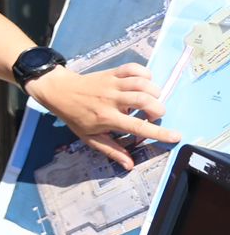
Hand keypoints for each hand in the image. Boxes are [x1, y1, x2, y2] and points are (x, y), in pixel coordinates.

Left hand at [27, 63, 180, 169]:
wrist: (59, 91)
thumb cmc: (75, 116)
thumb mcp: (89, 137)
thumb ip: (111, 150)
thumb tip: (129, 165)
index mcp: (107, 118)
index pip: (138, 126)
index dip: (159, 132)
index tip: (176, 136)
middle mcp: (112, 99)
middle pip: (145, 100)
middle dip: (158, 109)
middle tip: (153, 116)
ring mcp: (113, 84)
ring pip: (143, 84)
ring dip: (154, 92)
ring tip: (149, 100)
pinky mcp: (112, 72)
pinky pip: (135, 68)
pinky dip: (146, 74)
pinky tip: (143, 83)